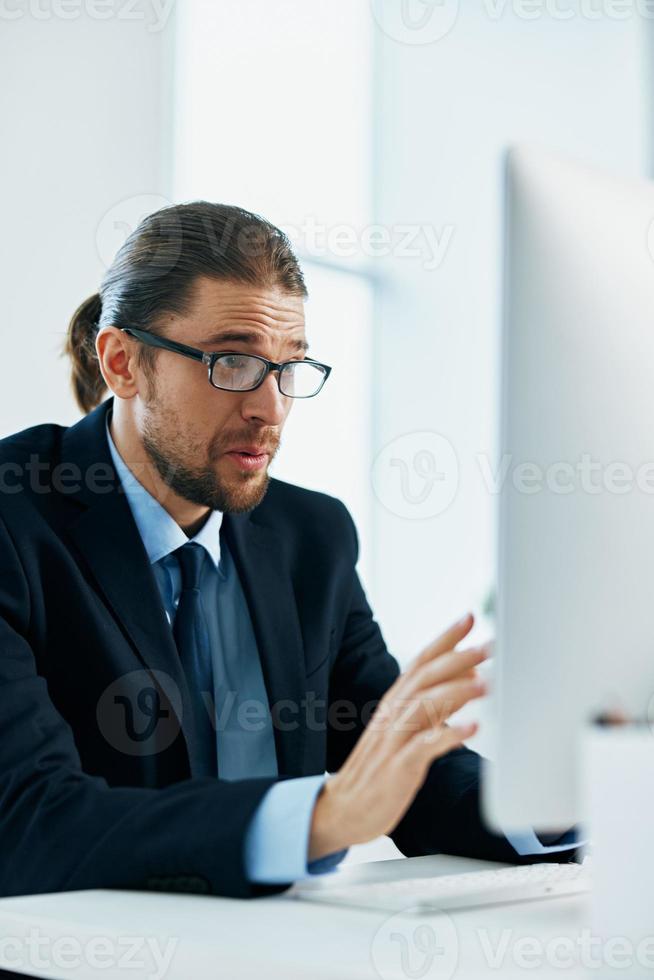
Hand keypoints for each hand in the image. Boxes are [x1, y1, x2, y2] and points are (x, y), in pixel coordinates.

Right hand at [308, 613, 488, 860]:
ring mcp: (394, 739)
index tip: (470, 617)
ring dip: (456, 691)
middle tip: (489, 646)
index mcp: (395, 701)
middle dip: (458, 658)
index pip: (422, 660)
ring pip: (425, 705)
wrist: (345, 807)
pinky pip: (425, 746)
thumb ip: (434, 704)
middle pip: (426, 676)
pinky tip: (473, 728)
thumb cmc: (381, 767)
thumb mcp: (406, 728)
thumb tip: (468, 678)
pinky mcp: (398, 766)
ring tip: (486, 683)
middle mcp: (393, 713)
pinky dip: (450, 735)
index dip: (446, 638)